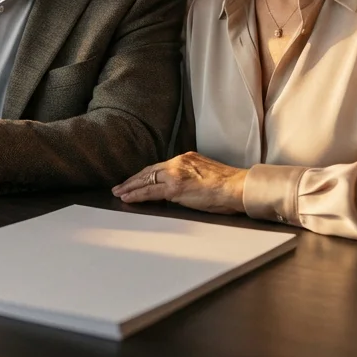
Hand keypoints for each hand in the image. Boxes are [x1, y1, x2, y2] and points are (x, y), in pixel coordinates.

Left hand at [112, 152, 247, 214]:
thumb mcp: (205, 175)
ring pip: (146, 180)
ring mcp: (175, 174)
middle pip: (149, 171)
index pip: (160, 166)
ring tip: (118, 193)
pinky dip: (137, 195)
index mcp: (186, 158)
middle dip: (133, 179)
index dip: (145, 174)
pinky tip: (128, 198)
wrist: (237, 187)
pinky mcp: (175, 188)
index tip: (136, 180)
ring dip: (130, 187)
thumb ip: (190, 177)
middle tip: (119, 186)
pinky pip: (150, 192)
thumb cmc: (228, 186)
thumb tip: (181, 188)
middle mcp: (178, 162)